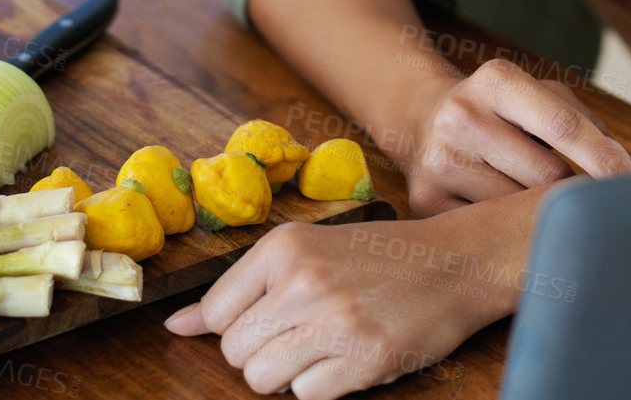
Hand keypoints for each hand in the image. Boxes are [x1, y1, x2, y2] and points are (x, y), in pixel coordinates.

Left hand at [163, 211, 505, 397]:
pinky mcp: (363, 359)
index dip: (237, 326)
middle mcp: (303, 280)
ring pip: (262, 379)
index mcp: (285, 246)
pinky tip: (347, 358)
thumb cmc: (379, 256)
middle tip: (300, 333)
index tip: (267, 320)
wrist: (454, 261)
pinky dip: (322, 387)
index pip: (216, 312)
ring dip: (287, 374)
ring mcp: (334, 321)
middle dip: (260, 354)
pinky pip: (306, 398)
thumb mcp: (310, 250)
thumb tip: (176, 327)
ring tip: (321, 346)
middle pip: (234, 351)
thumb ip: (243, 287)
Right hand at [402, 56, 630, 215]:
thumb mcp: (535, 94)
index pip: (563, 125)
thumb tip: (623, 172)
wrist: (422, 119)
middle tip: (568, 193)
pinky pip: (488, 234)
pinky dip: (504, 234)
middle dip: (568, 190)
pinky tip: (500, 220)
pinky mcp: (425, 200)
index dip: (605, 160)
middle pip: (547, 175)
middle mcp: (462, 114)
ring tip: (524, 198)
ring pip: (519, 209)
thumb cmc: (499, 111)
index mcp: (496, 80)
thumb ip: (582, 121)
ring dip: (537, 214)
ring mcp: (440, 159)